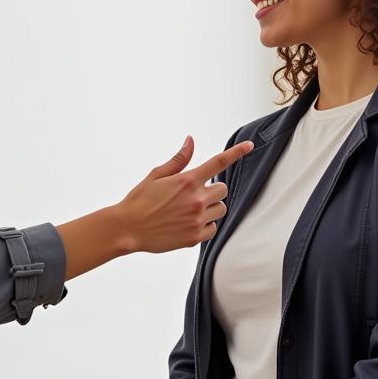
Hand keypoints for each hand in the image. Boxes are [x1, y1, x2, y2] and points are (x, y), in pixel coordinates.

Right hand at [118, 136, 253, 253]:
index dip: (237, 152)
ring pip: (221, 209)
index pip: (218, 162)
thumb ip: (179, 160)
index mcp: (187, 181)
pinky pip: (214, 227)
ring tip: (188, 210)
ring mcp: (197, 219)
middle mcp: (196, 199)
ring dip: (210, 207)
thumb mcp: (156, 175)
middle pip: (222, 189)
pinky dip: (205, 225)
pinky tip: (187, 223)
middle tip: (192, 194)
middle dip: (211, 190)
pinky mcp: (195, 237)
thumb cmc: (139, 200)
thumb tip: (190, 141)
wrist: (128, 228)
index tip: (250, 145)